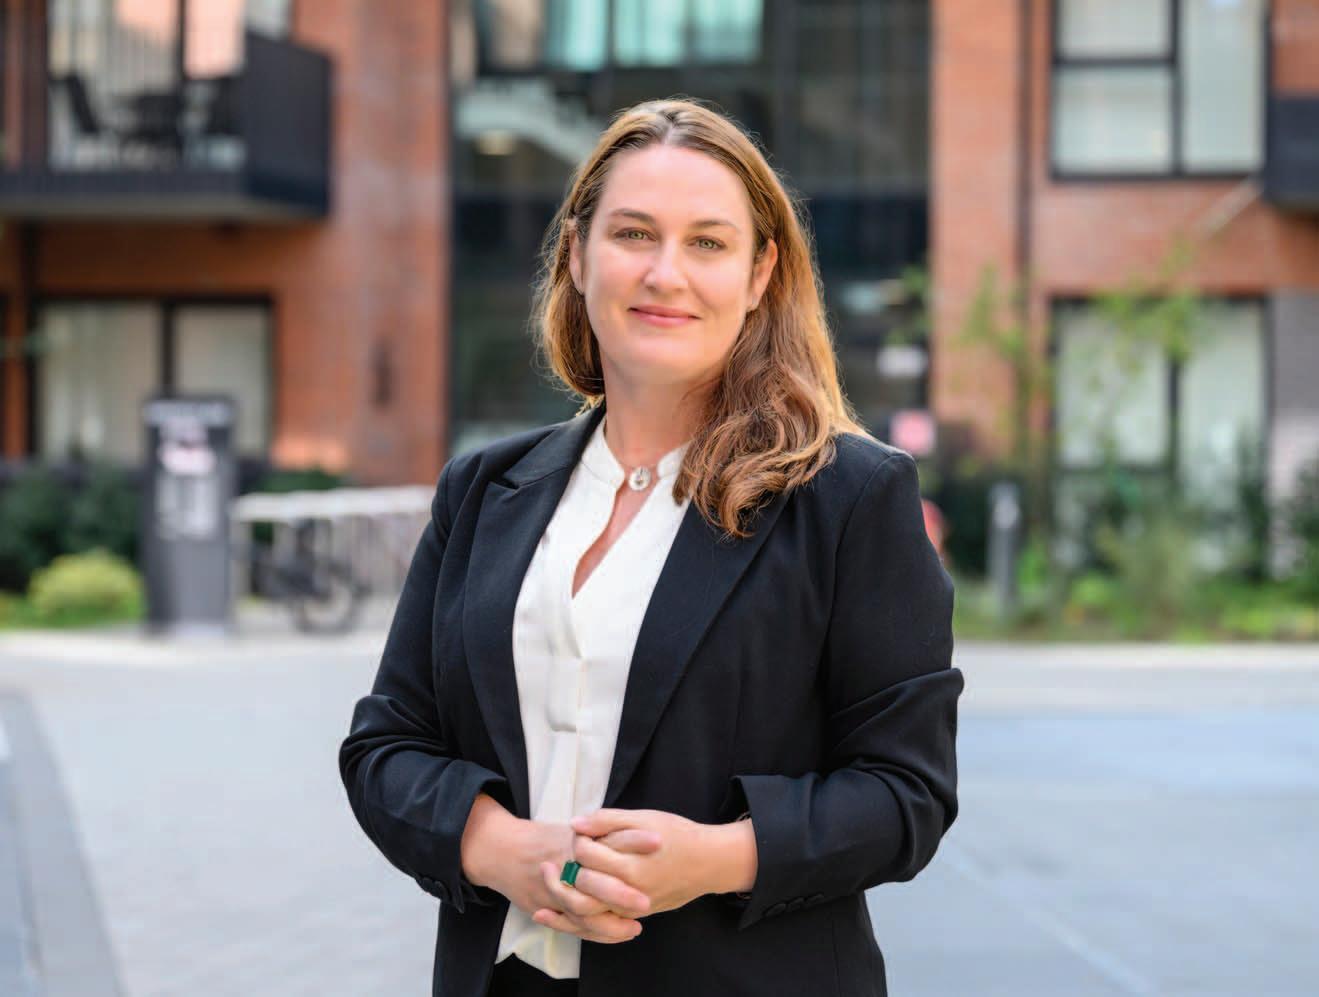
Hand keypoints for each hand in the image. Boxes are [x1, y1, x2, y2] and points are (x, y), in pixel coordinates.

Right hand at [482, 817, 657, 943]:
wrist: (500, 848)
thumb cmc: (543, 838)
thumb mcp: (573, 829)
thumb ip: (602, 830)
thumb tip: (640, 829)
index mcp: (575, 839)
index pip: (609, 836)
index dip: (634, 839)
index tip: (659, 841)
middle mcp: (565, 864)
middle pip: (594, 880)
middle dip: (621, 893)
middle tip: (646, 902)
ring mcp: (552, 888)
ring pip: (583, 911)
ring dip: (610, 923)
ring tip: (636, 928)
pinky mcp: (543, 906)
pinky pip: (571, 925)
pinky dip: (594, 932)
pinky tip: (616, 934)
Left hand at [543, 809, 716, 920]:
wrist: (709, 862)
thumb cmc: (678, 835)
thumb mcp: (645, 818)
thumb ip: (608, 820)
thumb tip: (575, 824)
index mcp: (629, 865)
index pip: (585, 856)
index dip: (576, 843)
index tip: (576, 834)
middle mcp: (628, 892)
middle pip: (581, 888)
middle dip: (563, 874)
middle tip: (551, 864)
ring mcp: (632, 908)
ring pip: (586, 913)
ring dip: (563, 902)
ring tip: (549, 889)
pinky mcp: (635, 916)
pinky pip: (601, 922)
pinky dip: (578, 917)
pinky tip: (563, 908)